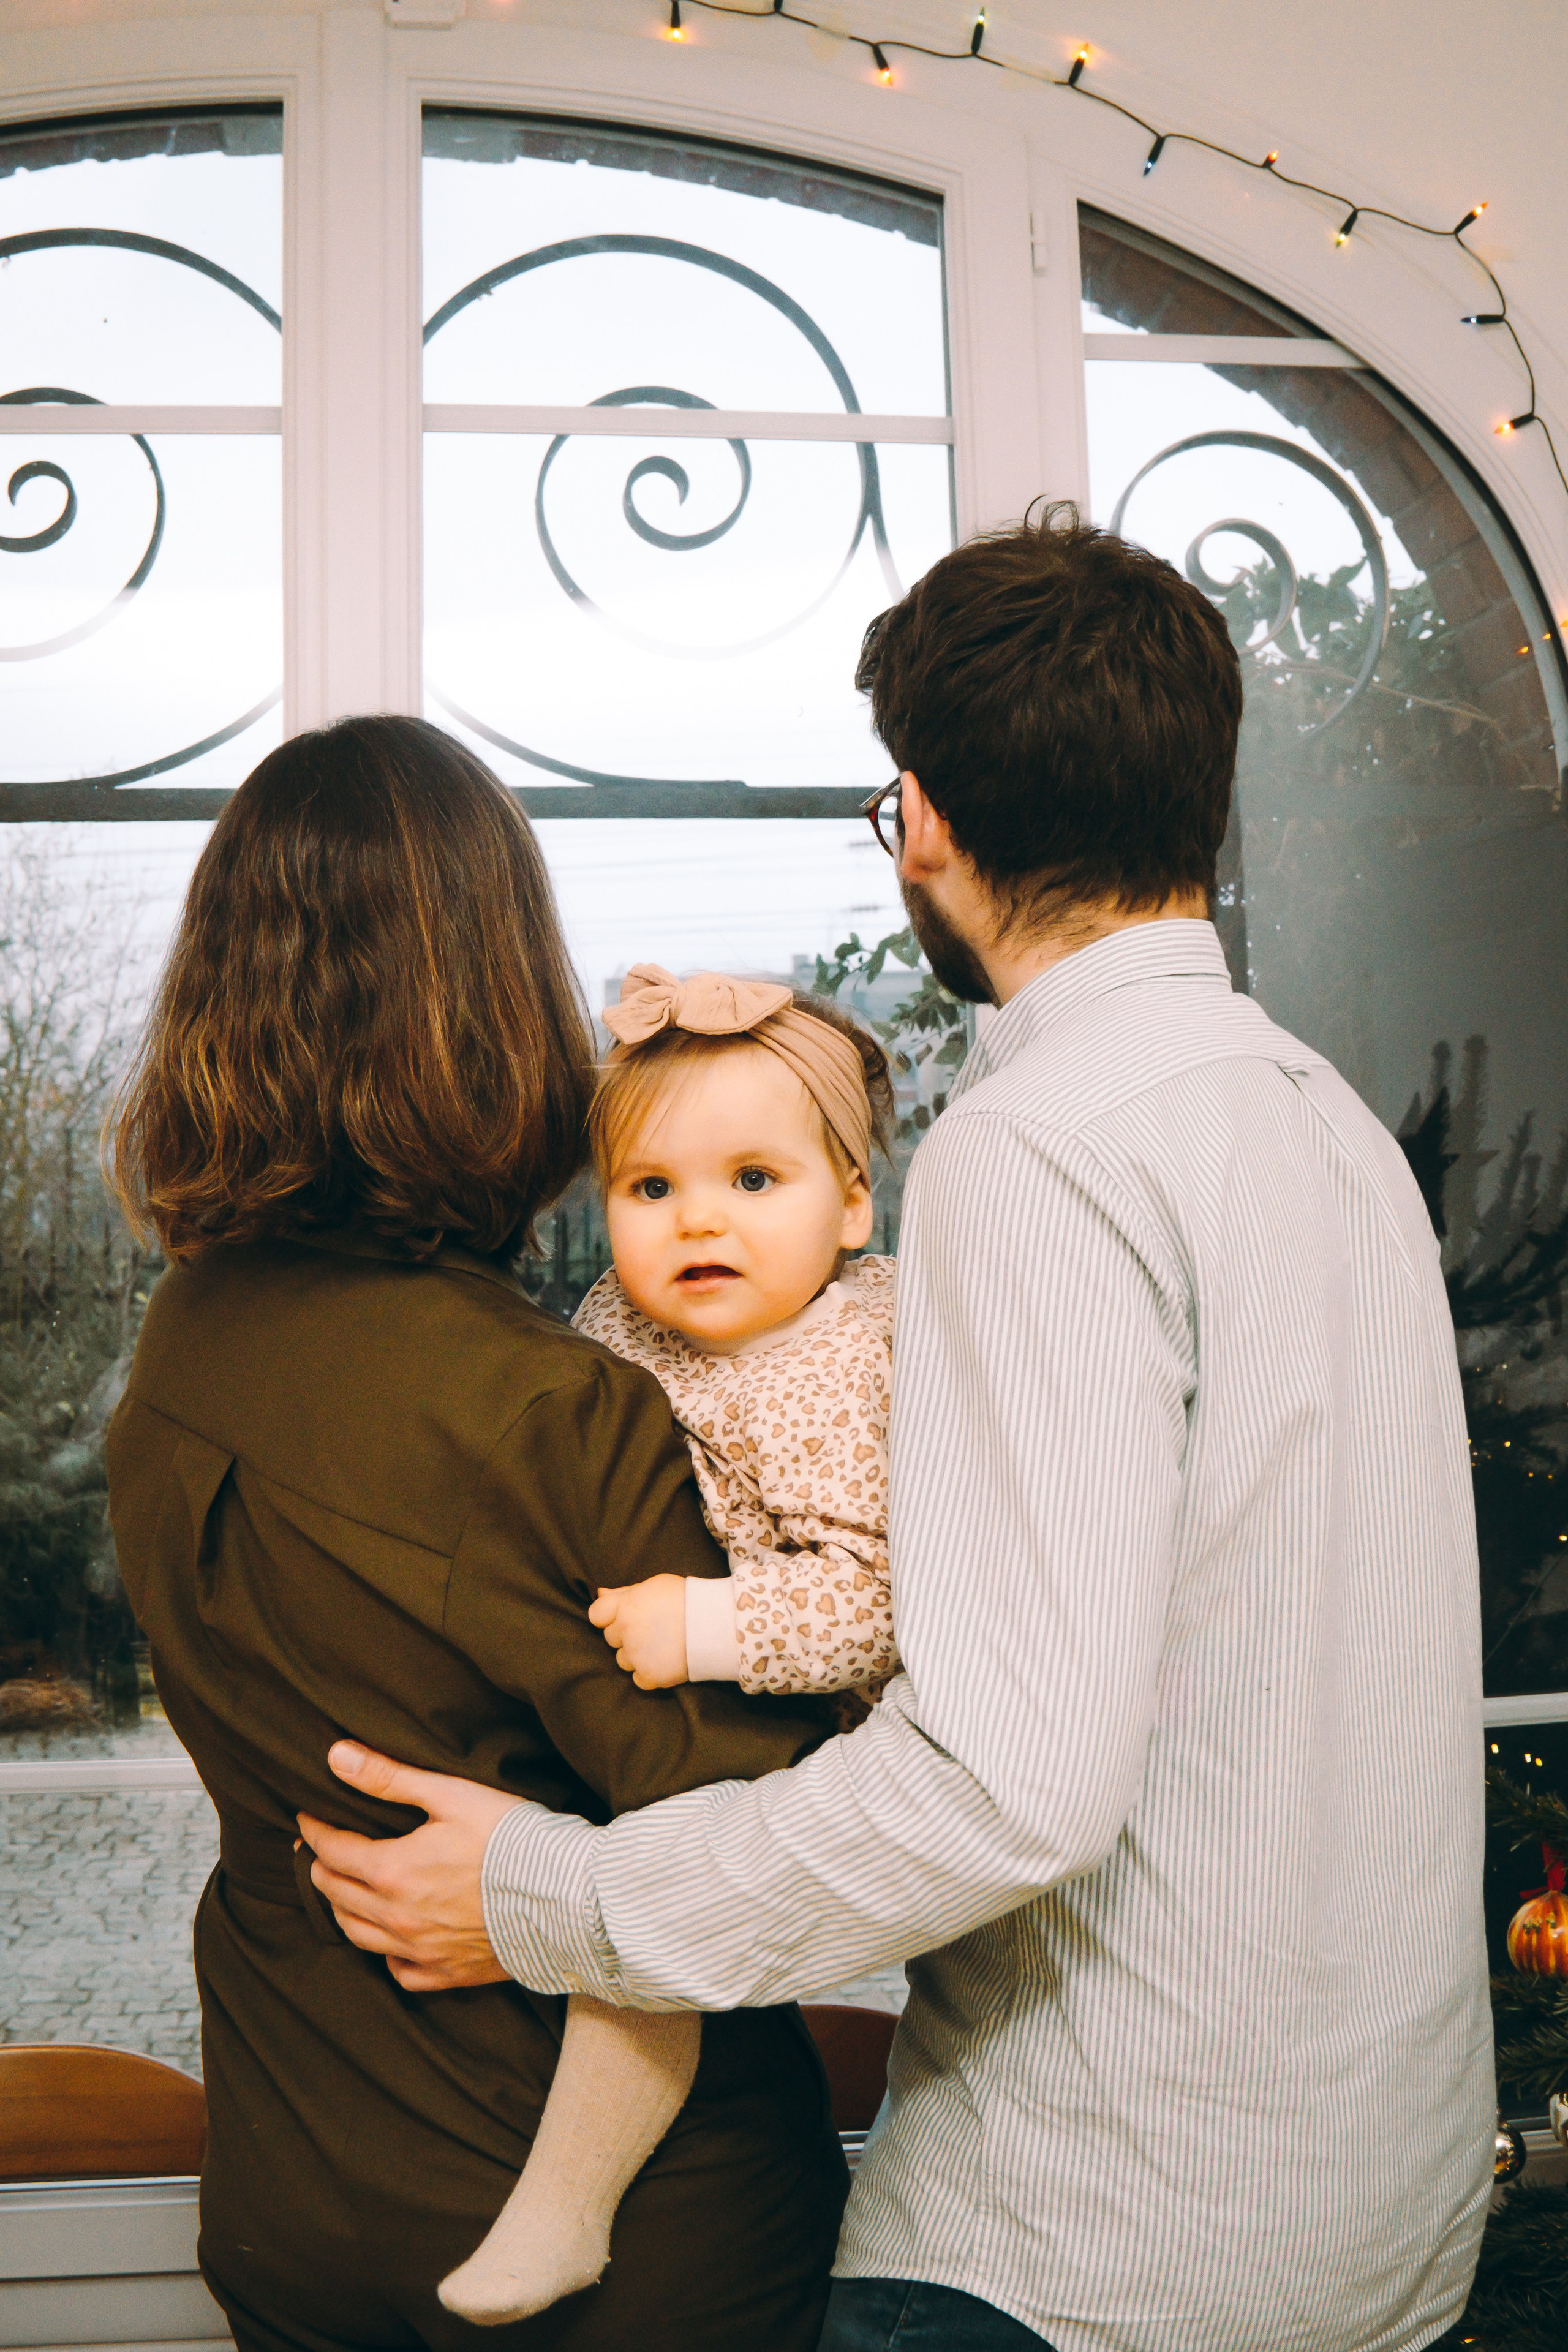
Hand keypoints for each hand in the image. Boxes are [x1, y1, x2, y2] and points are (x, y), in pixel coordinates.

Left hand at [297, 1742, 520, 1991]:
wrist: (565, 1897)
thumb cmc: (511, 1838)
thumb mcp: (450, 1794)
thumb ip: (388, 1778)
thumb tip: (336, 1757)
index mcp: (393, 1872)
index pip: (333, 1851)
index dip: (316, 1830)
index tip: (308, 1816)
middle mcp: (397, 1919)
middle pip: (337, 1894)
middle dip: (322, 1867)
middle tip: (322, 1849)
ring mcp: (420, 1951)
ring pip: (357, 1936)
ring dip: (342, 1909)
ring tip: (343, 1888)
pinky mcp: (447, 1973)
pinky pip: (398, 1972)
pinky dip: (385, 1954)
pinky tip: (391, 1938)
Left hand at [587, 1574, 688, 1687]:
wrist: (716, 1624)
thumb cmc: (686, 1598)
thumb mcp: (654, 1585)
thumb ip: (624, 1592)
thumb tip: (599, 1594)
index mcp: (626, 1607)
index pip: (596, 1614)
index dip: (608, 1615)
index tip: (624, 1616)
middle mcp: (626, 1632)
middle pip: (610, 1638)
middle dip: (626, 1634)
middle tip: (652, 1629)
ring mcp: (637, 1656)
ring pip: (622, 1660)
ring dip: (636, 1655)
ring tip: (661, 1645)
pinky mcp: (650, 1675)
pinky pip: (638, 1679)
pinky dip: (649, 1673)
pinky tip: (665, 1660)